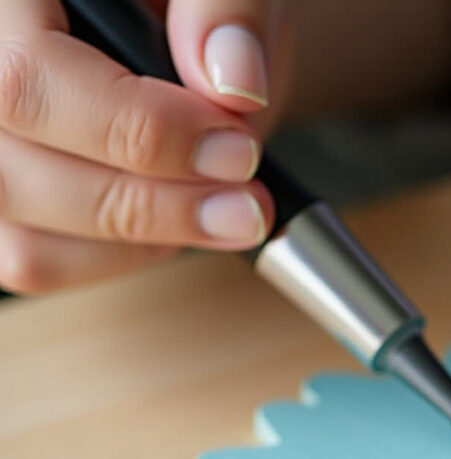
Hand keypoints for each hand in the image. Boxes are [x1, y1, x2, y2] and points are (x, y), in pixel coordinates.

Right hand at [0, 0, 287, 292]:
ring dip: (145, 239)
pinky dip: (121, 257)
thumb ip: (224, 10)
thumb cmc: (188, 8)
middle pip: (19, 170)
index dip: (140, 128)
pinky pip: (36, 262)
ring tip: (227, 211)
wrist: (184, 36)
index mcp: (6, 1)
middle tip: (248, 204)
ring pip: (23, 236)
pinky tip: (176, 223)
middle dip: (154, 201)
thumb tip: (234, 82)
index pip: (31, 78)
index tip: (235, 151)